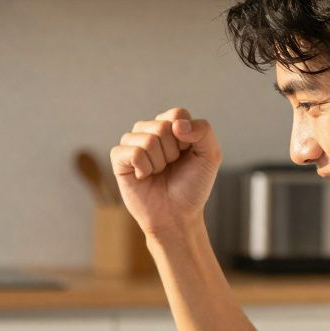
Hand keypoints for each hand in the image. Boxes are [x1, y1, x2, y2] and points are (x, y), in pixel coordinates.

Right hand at [109, 107, 222, 237]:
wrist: (176, 216)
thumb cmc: (192, 187)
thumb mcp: (210, 156)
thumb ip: (203, 131)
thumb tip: (176, 124)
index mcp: (171, 125)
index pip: (177, 114)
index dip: (186, 138)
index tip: (187, 155)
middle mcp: (150, 130)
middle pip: (162, 126)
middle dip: (172, 152)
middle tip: (171, 167)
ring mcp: (132, 143)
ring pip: (147, 139)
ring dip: (159, 162)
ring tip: (158, 172)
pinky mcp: (119, 158)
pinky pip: (132, 152)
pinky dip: (144, 168)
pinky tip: (144, 176)